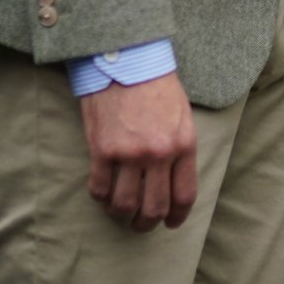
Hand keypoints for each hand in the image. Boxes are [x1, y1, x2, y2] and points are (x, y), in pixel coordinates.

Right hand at [79, 72, 197, 231]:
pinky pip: (100, 189)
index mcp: (183, 145)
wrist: (126, 59)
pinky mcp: (102, 150)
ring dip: (121, 215)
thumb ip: (180, 148)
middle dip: (147, 223)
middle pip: (154, 207)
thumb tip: (173, 179)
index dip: (177, 217)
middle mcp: (158, 154)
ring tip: (119, 213)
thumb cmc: (156, 84)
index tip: (170, 224)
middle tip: (140, 225)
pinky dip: (100, 197)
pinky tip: (102, 194)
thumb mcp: (182, 116)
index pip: (184, 195)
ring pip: (125, 204)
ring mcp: (129, 154)